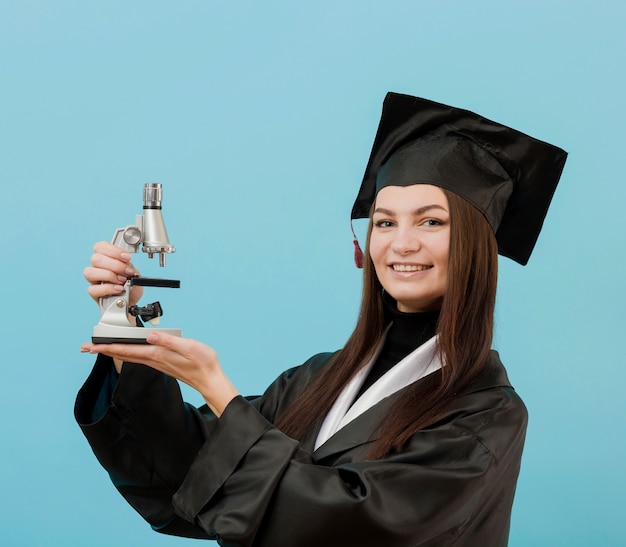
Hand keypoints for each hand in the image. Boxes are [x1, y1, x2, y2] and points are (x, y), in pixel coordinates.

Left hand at [81, 332, 239, 416]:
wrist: (210, 380)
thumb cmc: (203, 363)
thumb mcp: (189, 347)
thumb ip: (169, 341)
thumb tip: (151, 335)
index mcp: (158, 354)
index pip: (127, 350)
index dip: (108, 347)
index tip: (92, 345)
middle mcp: (154, 360)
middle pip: (123, 355)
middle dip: (104, 350)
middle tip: (87, 347)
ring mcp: (157, 363)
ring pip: (130, 356)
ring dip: (114, 351)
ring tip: (101, 348)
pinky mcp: (162, 363)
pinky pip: (139, 357)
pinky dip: (127, 353)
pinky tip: (126, 351)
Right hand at [84, 241, 143, 306]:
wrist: (131, 300)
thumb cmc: (130, 284)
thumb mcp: (132, 272)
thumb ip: (128, 265)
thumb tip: (126, 264)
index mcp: (105, 258)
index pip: (100, 247)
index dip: (113, 250)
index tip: (127, 257)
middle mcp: (97, 267)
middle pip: (95, 259)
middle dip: (115, 265)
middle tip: (128, 272)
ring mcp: (93, 280)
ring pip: (90, 272)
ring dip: (109, 276)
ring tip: (122, 281)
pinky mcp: (94, 293)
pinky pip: (93, 289)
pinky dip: (108, 288)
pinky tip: (119, 289)